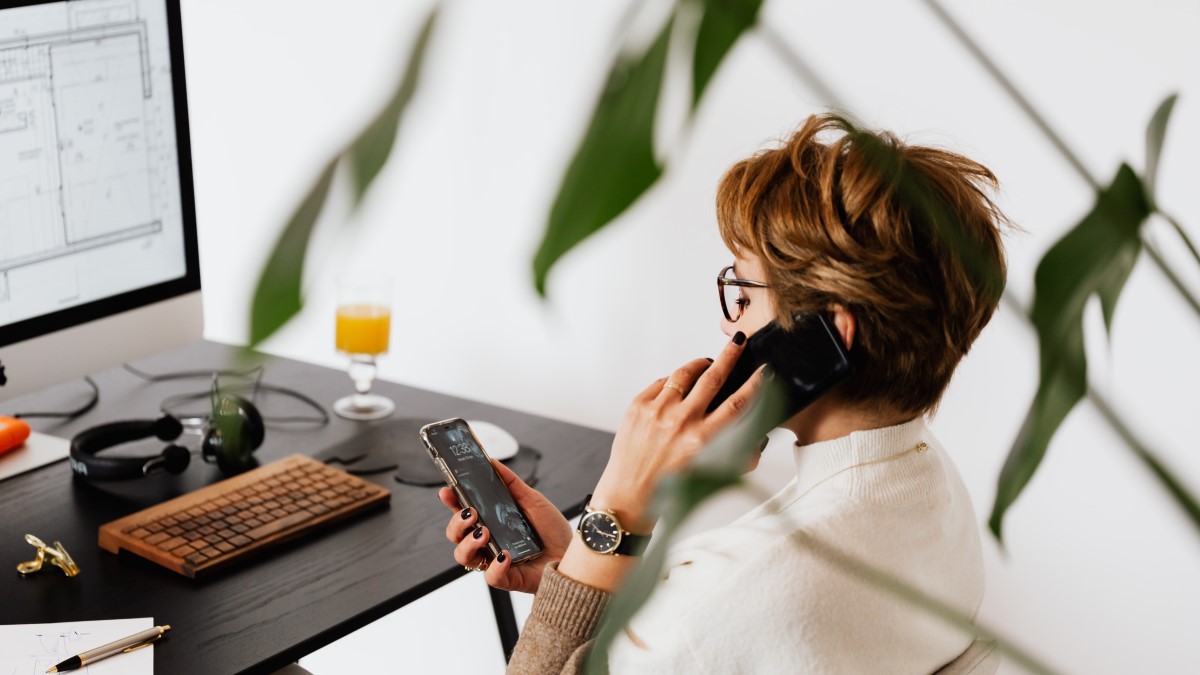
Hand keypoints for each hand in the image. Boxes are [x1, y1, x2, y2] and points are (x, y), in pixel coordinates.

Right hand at [439, 459, 572, 593]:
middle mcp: (488, 541)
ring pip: (464, 557)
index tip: (447, 491)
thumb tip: (492, 462)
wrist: (573, 553)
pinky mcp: (507, 578)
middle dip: (457, 523)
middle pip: (456, 535)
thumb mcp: (532, 500)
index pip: (463, 512)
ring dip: (468, 543)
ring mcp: (494, 560)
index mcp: (491, 522)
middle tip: (472, 513)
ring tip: (485, 532)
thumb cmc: (552, 530)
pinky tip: (505, 555)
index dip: (451, 502)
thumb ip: (511, 483)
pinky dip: (495, 566)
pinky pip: (490, 577)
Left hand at [591, 332, 763, 530]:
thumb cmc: (669, 487)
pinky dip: (673, 382)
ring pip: (685, 374)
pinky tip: (678, 387)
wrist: (629, 494)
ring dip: (700, 365)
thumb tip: (755, 434)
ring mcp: (657, 411)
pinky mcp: (638, 406)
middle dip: (730, 356)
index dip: (755, 384)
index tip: (764, 371)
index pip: (737, 404)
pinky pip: (662, 382)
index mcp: (702, 441)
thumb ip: (736, 454)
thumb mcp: (709, 473)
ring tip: (707, 363)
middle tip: (738, 342)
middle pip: (713, 377)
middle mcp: (680, 422)